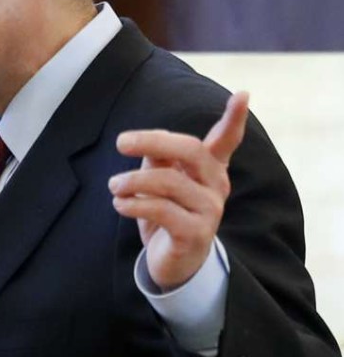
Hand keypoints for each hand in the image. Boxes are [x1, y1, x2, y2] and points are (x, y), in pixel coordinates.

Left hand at [109, 92, 249, 290]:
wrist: (172, 262)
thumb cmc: (165, 212)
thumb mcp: (159, 180)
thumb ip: (158, 158)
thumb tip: (145, 142)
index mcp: (208, 168)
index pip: (226, 140)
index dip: (234, 118)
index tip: (243, 94)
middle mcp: (215, 185)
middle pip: (190, 149)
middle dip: (152, 140)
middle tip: (120, 142)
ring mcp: (209, 210)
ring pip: (168, 181)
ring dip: (132, 181)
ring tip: (113, 186)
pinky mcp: (195, 233)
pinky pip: (161, 209)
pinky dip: (133, 204)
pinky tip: (119, 204)